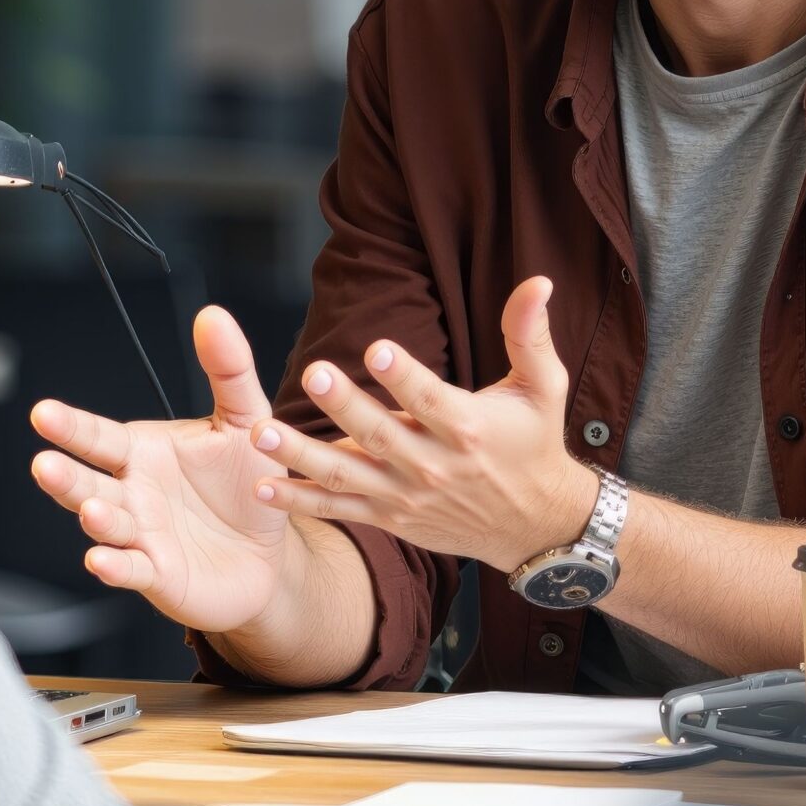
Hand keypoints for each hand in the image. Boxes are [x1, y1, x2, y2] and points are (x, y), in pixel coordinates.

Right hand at [29, 306, 296, 633]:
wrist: (271, 548)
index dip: (71, 427)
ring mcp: (140, 536)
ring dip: (96, 520)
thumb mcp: (245, 418)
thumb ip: (227, 369)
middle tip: (44, 464)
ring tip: (91, 511)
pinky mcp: (158, 575)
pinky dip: (115, 566)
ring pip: (106, 527)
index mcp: (142, 452)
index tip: (43, 413)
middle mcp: (131, 493)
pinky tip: (101, 559)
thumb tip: (213, 314)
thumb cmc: (246, 480)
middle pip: (88, 483)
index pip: (99, 437)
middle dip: (65, 476)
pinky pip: (131, 570)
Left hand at [252, 275, 596, 573]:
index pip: (430, 398)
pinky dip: (302, 501)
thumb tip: (538, 281)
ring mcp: (408, 495)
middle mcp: (434, 464)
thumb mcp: (543, 388)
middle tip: (313, 373)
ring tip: (262, 433)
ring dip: (302, 455)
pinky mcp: (392, 518)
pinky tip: (264, 486)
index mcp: (468, 428)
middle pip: (381, 434)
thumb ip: (530, 334)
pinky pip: (341, 510)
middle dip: (345, 405)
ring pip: (348, 475)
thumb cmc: (535, 443)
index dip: (404, 375)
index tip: (376, 348)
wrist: (535, 524)